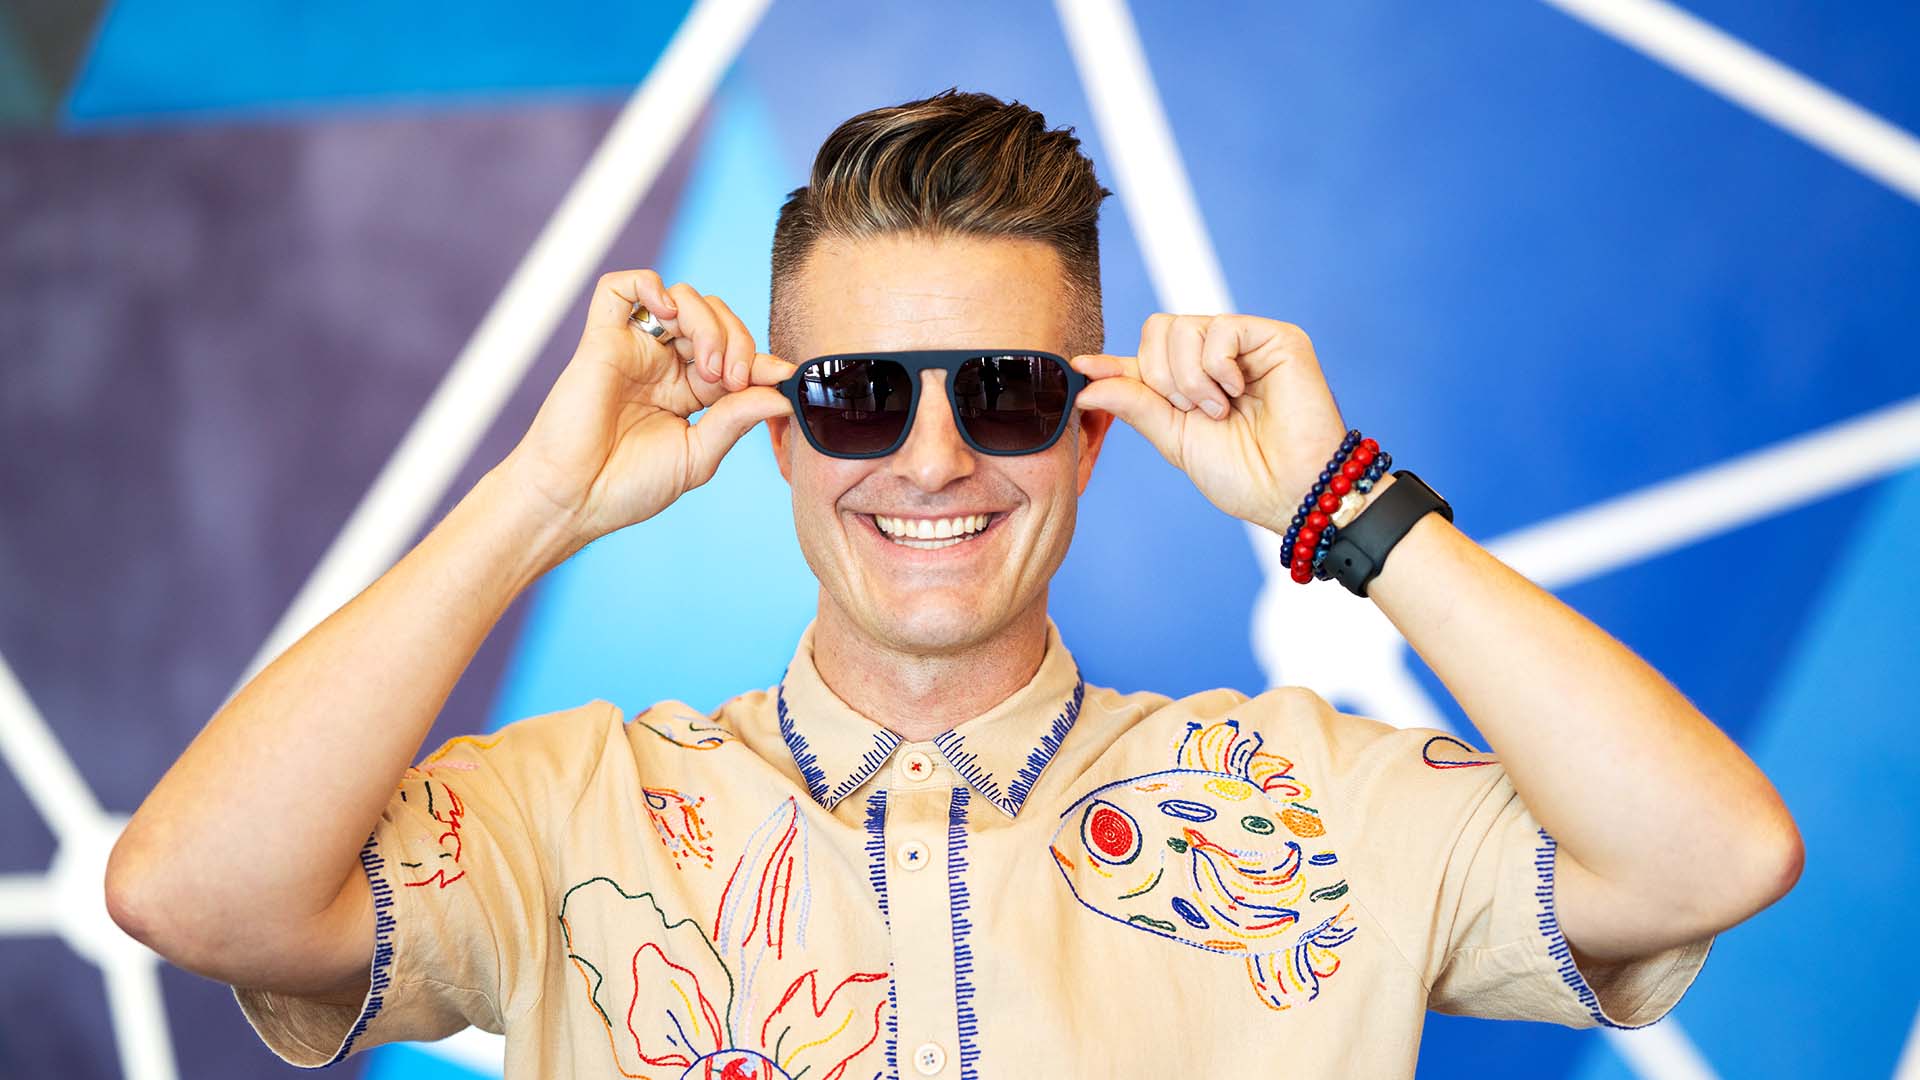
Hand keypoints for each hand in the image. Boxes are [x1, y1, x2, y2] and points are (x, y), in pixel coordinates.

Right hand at [500, 270, 794, 551]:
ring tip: (707, 367)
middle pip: (715, 318)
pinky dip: (649, 285)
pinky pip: (620, 287)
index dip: (762, 361)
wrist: (573, 499)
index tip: (784, 376)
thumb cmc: (627, 486)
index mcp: (690, 392)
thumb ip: (736, 419)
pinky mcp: (601, 338)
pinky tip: (667, 314)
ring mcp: (634, 348)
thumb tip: (782, 394)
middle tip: (732, 379)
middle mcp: (664, 364)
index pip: (736, 356)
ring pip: (682, 298)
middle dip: (738, 341)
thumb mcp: (698, 456)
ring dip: (707, 323)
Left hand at [1070, 314, 1348, 533]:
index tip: (1081, 369)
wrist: (1290, 493)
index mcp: (1193, 380)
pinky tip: (1237, 393)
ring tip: (1218, 410)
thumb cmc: (1242, 475)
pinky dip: (1218, 368)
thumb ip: (1134, 404)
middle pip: (1158, 329)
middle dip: (1161, 377)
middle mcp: (1219, 355)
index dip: (1112, 362)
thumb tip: (1085, 378)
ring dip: (1190, 378)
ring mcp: (1247, 343)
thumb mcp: (1174, 439)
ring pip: (1183, 326)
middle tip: (1191, 413)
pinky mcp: (1276, 337)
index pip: (1145, 354)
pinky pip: (1220, 329)